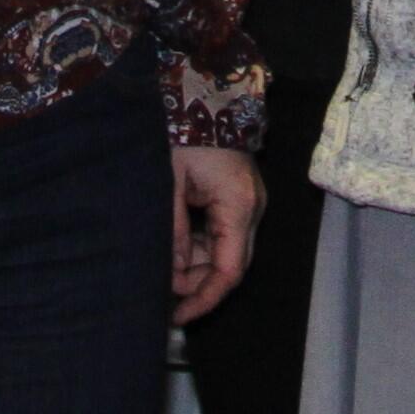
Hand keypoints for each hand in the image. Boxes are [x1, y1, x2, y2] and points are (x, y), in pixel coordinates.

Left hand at [171, 144, 262, 322]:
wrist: (202, 97)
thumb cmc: (184, 134)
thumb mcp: (170, 185)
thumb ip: (173, 232)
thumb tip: (173, 273)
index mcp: (238, 206)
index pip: (229, 270)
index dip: (205, 298)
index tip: (178, 315)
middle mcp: (251, 209)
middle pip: (230, 265)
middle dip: (197, 284)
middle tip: (163, 293)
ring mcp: (247, 203)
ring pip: (225, 253)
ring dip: (195, 266)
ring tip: (164, 269)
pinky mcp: (237, 198)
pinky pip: (221, 235)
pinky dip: (199, 248)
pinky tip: (175, 249)